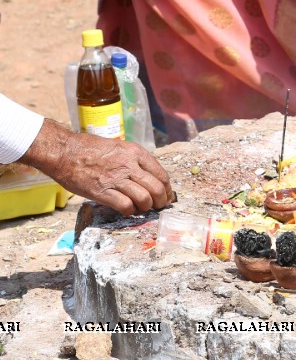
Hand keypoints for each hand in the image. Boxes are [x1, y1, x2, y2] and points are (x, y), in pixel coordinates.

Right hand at [21, 120, 173, 215]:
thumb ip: (134, 161)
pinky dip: (129, 211)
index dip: (167, 189)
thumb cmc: (90, 149)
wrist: (64, 152)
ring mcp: (115, 179)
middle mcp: (129, 165)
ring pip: (144, 198)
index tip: (166, 196)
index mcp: (135, 153)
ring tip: (142, 209)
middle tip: (157, 206)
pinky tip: (127, 210)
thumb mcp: (119, 147)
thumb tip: (148, 177)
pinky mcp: (101, 191)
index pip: (161, 174)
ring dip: (146, 207)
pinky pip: (125, 205)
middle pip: (156, 188)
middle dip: (160, 201)